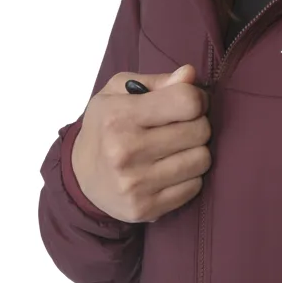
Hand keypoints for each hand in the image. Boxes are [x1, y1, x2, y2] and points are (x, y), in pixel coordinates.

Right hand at [71, 64, 211, 222]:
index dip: (198, 98)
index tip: (191, 102)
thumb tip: (190, 74)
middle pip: (200, 130)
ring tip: (177, 147)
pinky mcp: (144, 208)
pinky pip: (194, 187)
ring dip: (197, 151)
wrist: (79, 176)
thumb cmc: (106, 124)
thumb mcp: (120, 91)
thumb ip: (158, 80)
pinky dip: (189, 176)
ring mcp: (134, 184)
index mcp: (119, 116)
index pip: (187, 101)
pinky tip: (171, 168)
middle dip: (198, 123)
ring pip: (202, 160)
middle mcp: (125, 151)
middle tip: (182, 125)